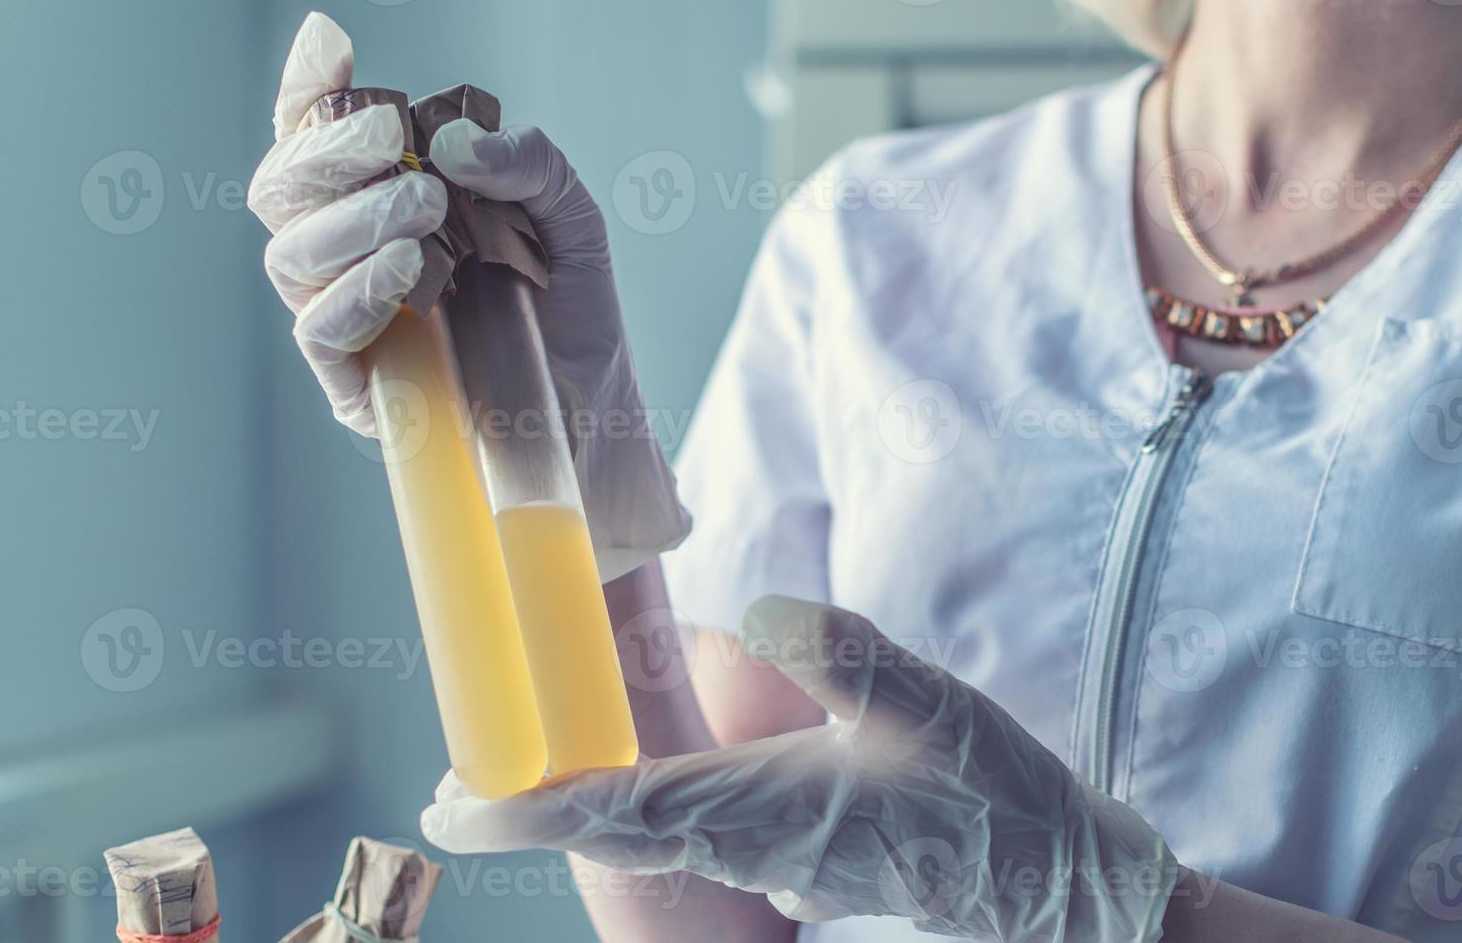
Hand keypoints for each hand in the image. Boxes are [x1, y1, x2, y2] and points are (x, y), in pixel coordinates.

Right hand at [249, 12, 687, 579]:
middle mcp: (355, 259)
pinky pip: (318, 332)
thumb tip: (455, 141)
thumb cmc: (574, 323)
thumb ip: (532, 166)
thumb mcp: (573, 226)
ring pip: (288, 255)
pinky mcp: (359, 389)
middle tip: (399, 142)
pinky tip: (405, 268)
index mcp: (391, 206)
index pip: (319, 143)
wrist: (599, 428)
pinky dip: (353, 291)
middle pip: (283, 190)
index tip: (334, 47)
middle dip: (329, 152)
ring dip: (350, 217)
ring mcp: (351, 324)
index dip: (311, 92)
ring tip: (424, 208)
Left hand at [421, 596, 1177, 940]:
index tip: (443, 807)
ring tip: (528, 778)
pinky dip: (647, 808)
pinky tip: (648, 780)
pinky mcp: (797, 862)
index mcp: (760, 807)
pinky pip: (698, 839)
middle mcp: (750, 848)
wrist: (1050, 880)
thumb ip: (836, 650)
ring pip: (651, 837)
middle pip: (612, 831)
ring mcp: (772, 865)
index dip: (522, 809)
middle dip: (529, 811)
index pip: (612, 810)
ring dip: (581, 808)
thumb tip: (757, 613)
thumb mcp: (921, 699)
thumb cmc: (987, 792)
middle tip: (457, 787)